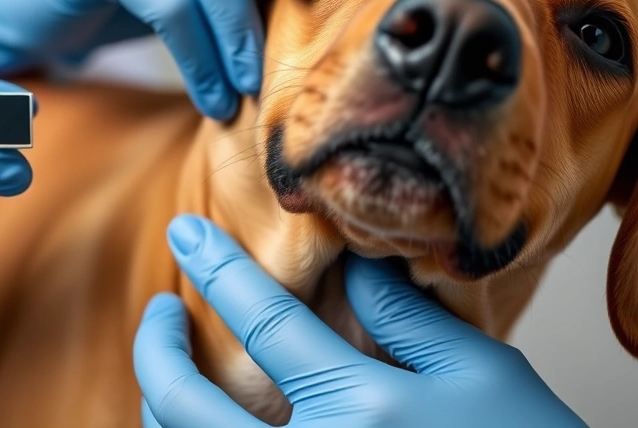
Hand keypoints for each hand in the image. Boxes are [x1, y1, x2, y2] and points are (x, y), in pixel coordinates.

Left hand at [134, 215, 587, 427]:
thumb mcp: (481, 375)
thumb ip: (408, 318)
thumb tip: (353, 268)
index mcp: (361, 407)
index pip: (264, 320)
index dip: (217, 268)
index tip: (185, 230)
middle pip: (184, 403)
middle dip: (156, 347)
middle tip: (159, 310)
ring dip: (162, 404)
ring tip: (172, 370)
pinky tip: (201, 423)